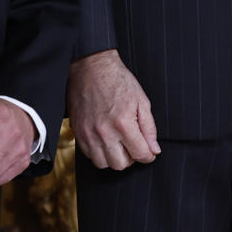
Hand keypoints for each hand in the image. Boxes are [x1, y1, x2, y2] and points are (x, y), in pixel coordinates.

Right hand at [67, 49, 159, 170]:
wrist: (91, 67)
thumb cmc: (117, 80)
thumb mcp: (141, 101)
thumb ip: (149, 128)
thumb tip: (154, 149)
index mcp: (123, 123)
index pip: (140, 154)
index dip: (148, 155)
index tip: (149, 152)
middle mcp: (104, 132)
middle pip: (120, 165)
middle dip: (131, 158)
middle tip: (133, 146)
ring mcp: (88, 133)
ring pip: (103, 164)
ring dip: (113, 158)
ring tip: (118, 144)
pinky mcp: (78, 132)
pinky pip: (89, 155)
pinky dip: (99, 152)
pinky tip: (105, 140)